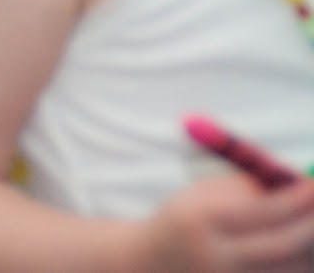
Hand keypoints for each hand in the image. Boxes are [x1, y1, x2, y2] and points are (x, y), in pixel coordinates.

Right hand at [129, 172, 313, 272]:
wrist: (153, 261)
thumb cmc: (188, 218)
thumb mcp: (208, 194)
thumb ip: (253, 189)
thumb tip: (304, 187)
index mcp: (201, 220)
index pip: (264, 212)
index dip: (299, 198)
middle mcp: (215, 257)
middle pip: (284, 245)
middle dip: (312, 223)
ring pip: (292, 269)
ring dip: (310, 246)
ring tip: (307, 224)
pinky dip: (298, 264)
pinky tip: (299, 248)